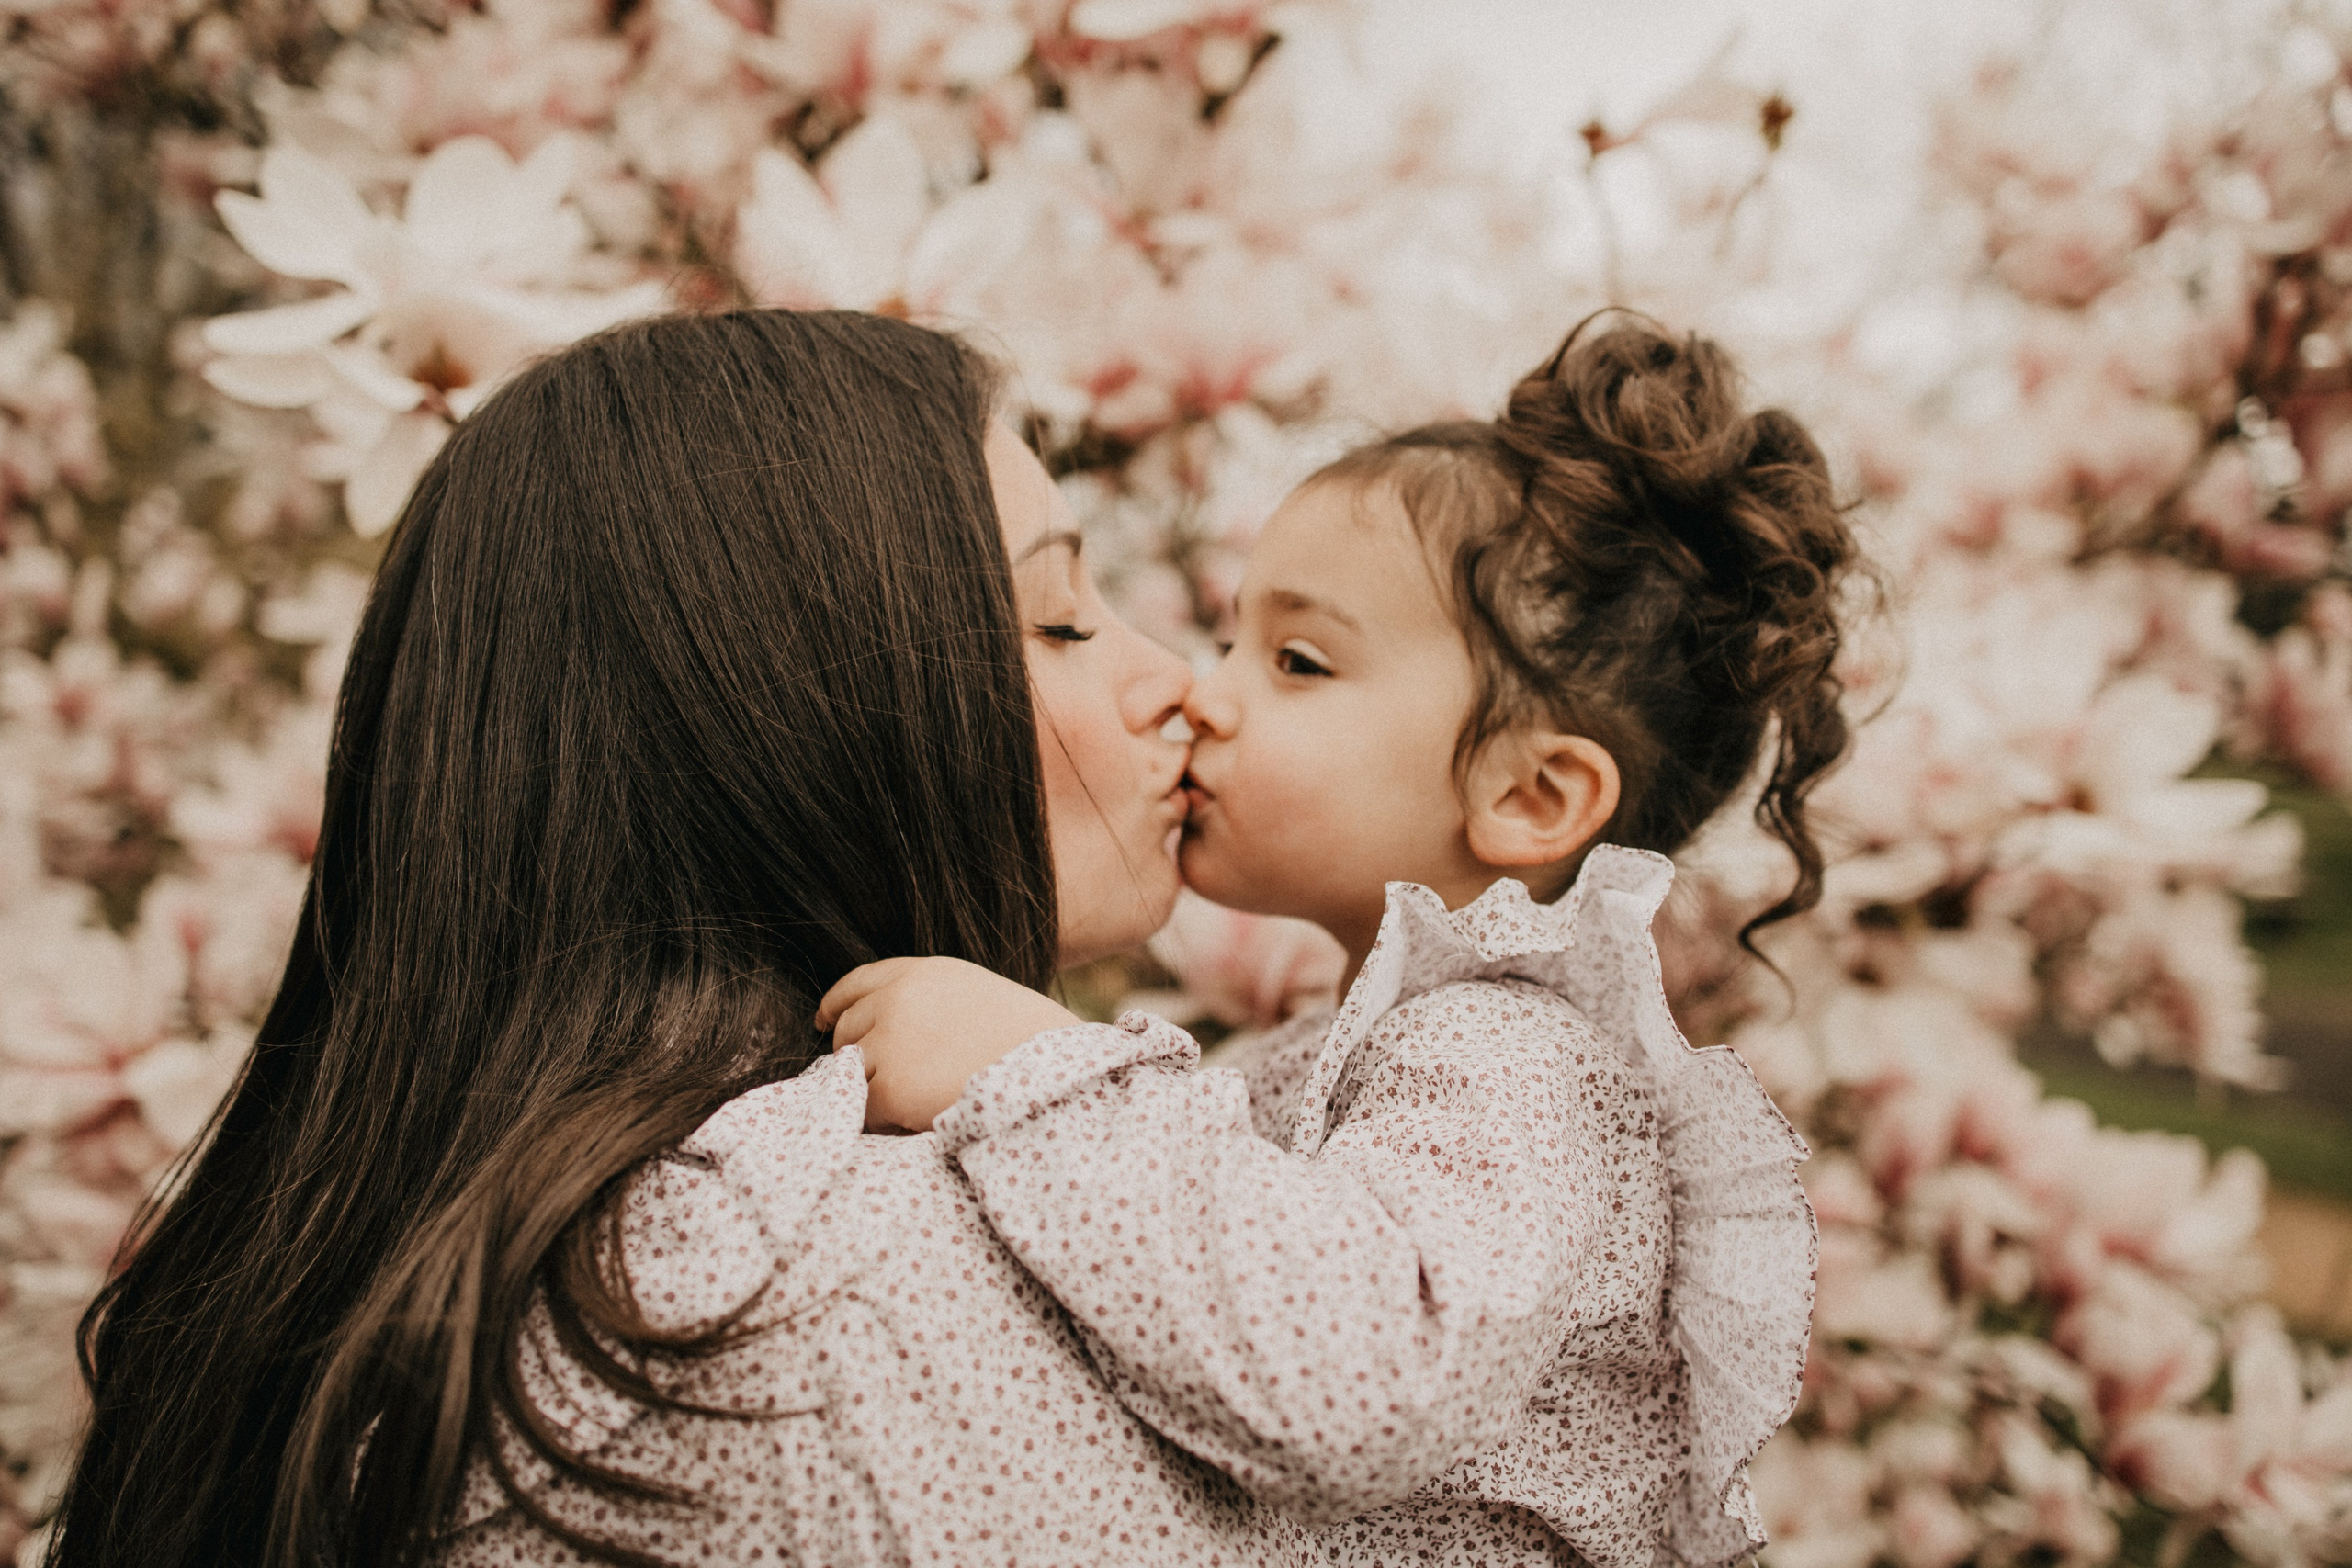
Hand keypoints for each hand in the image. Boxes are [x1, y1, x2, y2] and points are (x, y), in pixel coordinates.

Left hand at [815, 957, 1081, 1132]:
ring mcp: (889, 1040)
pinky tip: (920, 1117)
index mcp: (920, 972)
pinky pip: (867, 1109)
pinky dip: (887, 1120)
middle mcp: (897, 999)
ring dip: (874, 1091)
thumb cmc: (1023, 1041)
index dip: (835, 1006)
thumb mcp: (971, 995)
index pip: (855, 984)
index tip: (824, 1022)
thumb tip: (877, 1024)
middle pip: (846, 1032)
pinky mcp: (888, 1084)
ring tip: (918, 1100)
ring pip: (852, 1072)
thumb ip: (923, 999)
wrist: (1049, 1070)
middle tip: (894, 1080)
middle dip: (862, 1057)